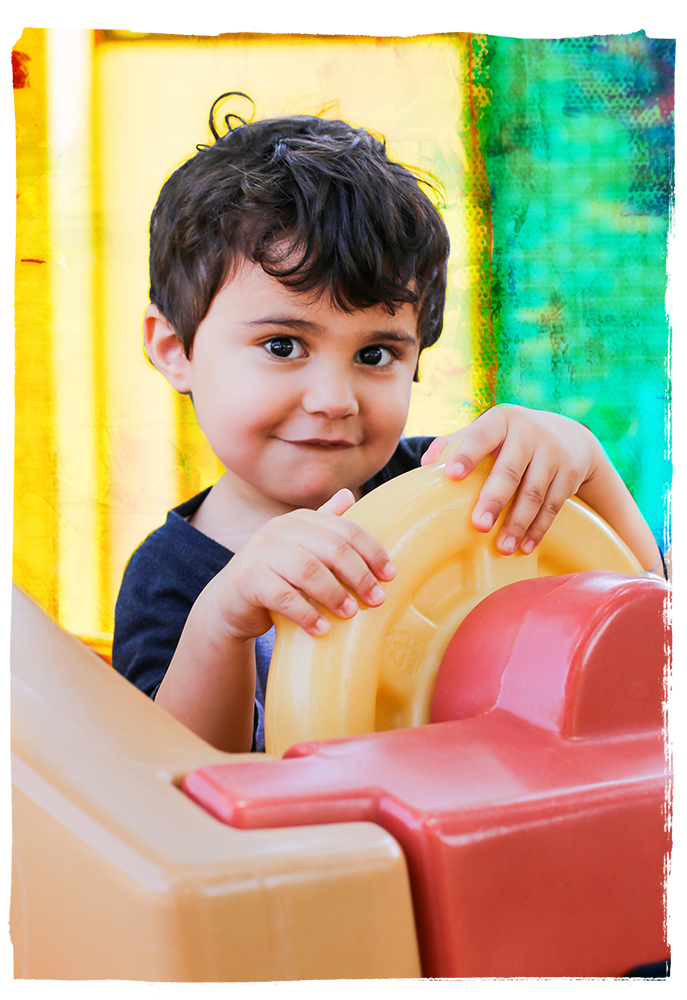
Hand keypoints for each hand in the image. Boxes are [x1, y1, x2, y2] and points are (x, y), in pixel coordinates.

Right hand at [207, 489, 395, 639]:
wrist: (230, 602)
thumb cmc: (275, 576)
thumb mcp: (300, 547)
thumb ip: (324, 525)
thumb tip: (349, 495)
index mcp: (300, 520)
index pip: (345, 530)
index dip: (371, 552)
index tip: (389, 576)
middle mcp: (279, 529)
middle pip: (331, 549)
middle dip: (359, 575)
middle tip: (376, 599)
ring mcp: (261, 552)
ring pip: (309, 571)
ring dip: (335, 594)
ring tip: (350, 613)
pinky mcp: (248, 580)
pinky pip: (284, 597)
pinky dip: (307, 614)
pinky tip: (322, 629)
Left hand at [421, 405, 601, 554]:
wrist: (571, 436)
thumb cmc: (512, 438)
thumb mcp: (488, 431)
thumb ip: (455, 443)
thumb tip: (425, 465)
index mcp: (501, 420)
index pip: (480, 436)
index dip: (466, 455)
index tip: (451, 475)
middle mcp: (529, 433)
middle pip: (510, 470)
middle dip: (495, 499)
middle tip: (480, 525)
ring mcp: (553, 453)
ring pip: (534, 492)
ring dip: (518, 523)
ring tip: (503, 547)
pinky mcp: (570, 473)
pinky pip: (553, 505)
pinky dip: (539, 528)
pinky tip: (525, 546)